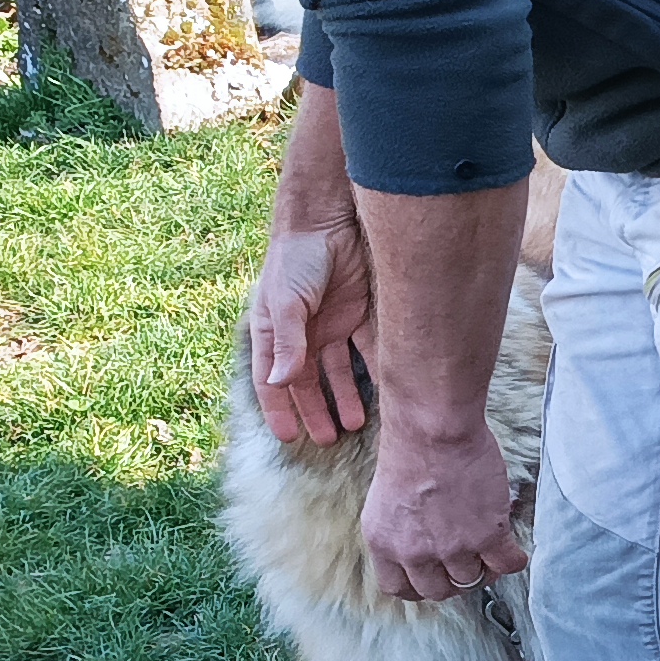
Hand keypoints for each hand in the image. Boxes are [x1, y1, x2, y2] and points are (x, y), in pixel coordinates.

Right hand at [248, 217, 374, 443]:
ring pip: (339, 372)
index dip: (278, 409)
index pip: (272, 380)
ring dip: (345, 398)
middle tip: (327, 440)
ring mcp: (332, 324)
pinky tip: (387, 395)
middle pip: (308, 382)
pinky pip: (369, 351)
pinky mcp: (360, 315)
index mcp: (275, 331)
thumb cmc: (296, 258)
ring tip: (355, 425)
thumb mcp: (286, 302)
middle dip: (316, 411)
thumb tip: (280, 383)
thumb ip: (286, 342)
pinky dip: (376, 373)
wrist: (330, 219)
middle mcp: (303, 333)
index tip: (287, 437)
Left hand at [362, 428, 529, 601]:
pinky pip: (507, 564)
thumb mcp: (386, 499)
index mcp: (384, 542)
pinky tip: (514, 549)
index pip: (399, 588)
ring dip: (484, 568)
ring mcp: (453, 547)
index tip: (434, 577)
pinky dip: (514, 561)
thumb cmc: (410, 448)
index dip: (420, 586)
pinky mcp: (487, 535)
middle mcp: (415, 552)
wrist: (433, 429)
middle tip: (466, 562)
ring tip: (491, 549)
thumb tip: (420, 543)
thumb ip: (399, 530)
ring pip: (473, 580)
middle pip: (438, 590)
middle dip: (453, 580)